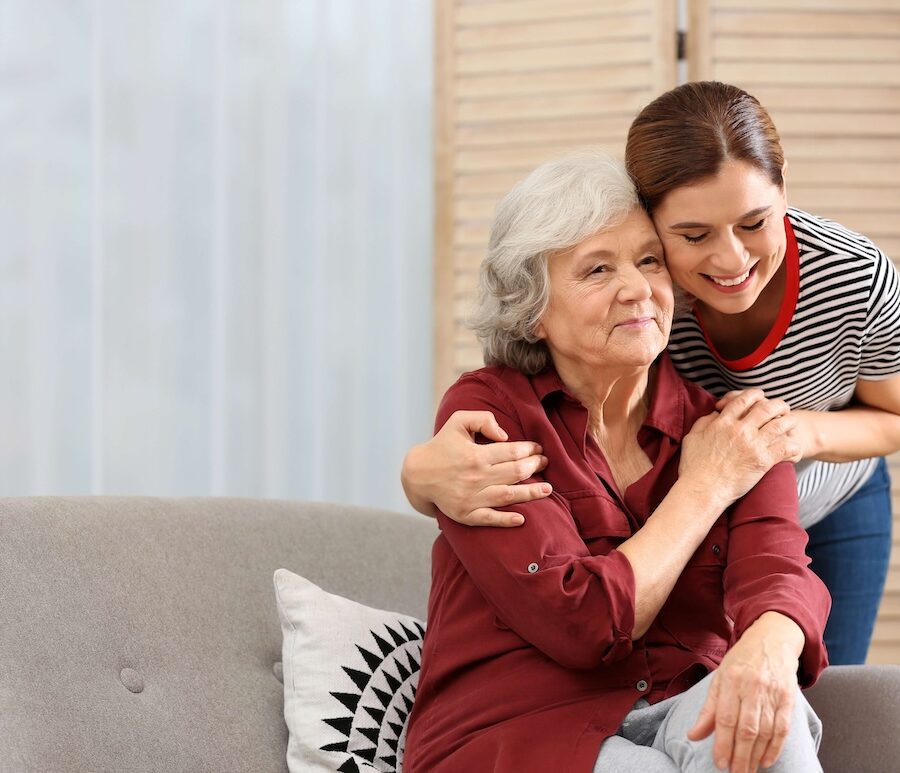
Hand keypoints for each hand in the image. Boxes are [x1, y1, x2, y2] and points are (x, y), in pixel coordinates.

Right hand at [400, 410, 550, 525]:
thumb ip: (482, 420)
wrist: (417, 474)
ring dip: (531, 493)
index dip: (530, 450)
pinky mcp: (466, 514)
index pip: (512, 452)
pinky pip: (489, 518)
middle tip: (545, 463)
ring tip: (548, 490)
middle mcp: (476, 477)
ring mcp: (471, 498)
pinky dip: (506, 520)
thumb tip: (505, 435)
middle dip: (535, 467)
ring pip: (508, 496)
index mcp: (476, 454)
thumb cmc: (442, 445)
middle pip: (515, 473)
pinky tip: (522, 519)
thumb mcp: (458, 421)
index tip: (538, 449)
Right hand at [680, 389, 799, 507]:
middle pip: (766, 408)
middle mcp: (740, 430)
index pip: (743, 400)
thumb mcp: (693, 438)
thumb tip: (716, 414)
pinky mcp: (763, 461)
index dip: (754, 394)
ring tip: (791, 422)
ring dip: (789, 421)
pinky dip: (793, 445)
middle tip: (781, 407)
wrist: (703, 489)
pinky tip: (792, 446)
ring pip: (780, 424)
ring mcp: (753, 445)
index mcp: (723, 423)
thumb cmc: (694, 466)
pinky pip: (786, 447)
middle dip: (777, 404)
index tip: (760, 396)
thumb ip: (704, 422)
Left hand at [688, 613, 803, 772]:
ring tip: (747, 771)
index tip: (719, 762)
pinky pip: (782, 729)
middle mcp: (752, 687)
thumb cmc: (741, 661)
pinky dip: (775, 748)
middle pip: (746, 729)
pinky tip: (766, 761)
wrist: (772, 640)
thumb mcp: (719, 678)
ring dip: (756, 756)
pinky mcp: (788, 698)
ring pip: (765, 732)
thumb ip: (709, 709)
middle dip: (740, 756)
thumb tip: (693, 735)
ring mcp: (772, 693)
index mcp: (730, 681)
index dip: (722, 743)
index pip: (725, 718)